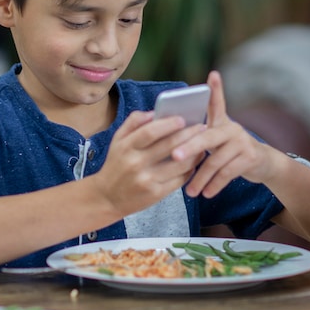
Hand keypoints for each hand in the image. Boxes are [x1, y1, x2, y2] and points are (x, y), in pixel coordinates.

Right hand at [88, 110, 205, 217]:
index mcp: (126, 147)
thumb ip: (133, 122)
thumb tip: (154, 112)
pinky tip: (193, 163)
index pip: (151, 131)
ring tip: (202, 145)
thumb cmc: (115, 165)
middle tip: (201, 127)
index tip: (183, 119)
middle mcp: (136, 163)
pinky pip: (179, 179)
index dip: (169, 123)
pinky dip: (190, 170)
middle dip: (189, 134)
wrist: (107, 198)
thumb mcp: (117, 140)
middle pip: (169, 145)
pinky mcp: (155, 194)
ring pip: (179, 163)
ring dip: (194, 153)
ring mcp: (147, 180)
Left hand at [177, 71, 269, 197]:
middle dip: (189, 147)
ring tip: (189, 192)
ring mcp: (242, 142)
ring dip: (201, 178)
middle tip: (174, 156)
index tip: (213, 74)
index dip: (216, 89)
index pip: (216, 103)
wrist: (262, 164)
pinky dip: (214, 185)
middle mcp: (232, 128)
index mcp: (221, 122)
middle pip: (208, 137)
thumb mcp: (218, 139)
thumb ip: (201, 136)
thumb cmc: (229, 151)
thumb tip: (172, 143)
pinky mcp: (250, 158)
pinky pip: (227, 173)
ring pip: (216, 161)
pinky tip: (205, 194)